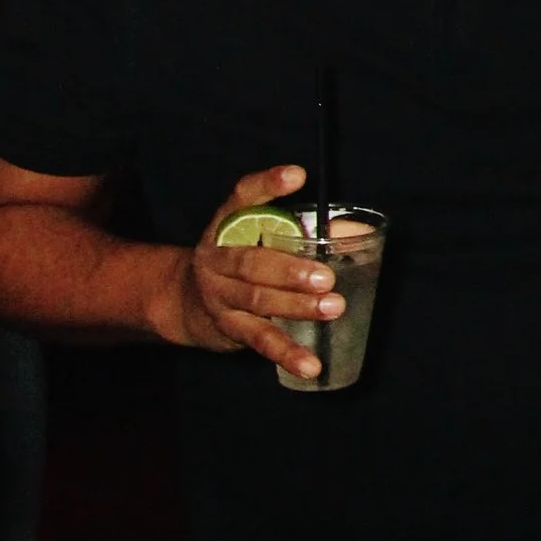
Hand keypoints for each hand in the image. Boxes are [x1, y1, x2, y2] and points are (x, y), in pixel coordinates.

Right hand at [155, 164, 339, 376]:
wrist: (184, 301)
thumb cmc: (240, 260)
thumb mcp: (255, 237)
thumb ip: (298, 231)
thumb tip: (356, 230)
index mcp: (226, 225)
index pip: (242, 197)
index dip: (267, 185)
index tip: (298, 175)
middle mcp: (216, 257)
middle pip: (251, 262)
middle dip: (290, 269)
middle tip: (326, 276)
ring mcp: (219, 295)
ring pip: (257, 300)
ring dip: (297, 306)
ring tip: (333, 309)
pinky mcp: (228, 327)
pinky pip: (260, 340)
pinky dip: (288, 354)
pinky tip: (311, 365)